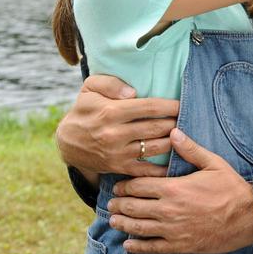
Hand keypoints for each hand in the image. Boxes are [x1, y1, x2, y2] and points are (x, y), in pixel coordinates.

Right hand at [56, 75, 179, 176]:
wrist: (67, 143)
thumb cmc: (83, 110)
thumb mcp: (89, 89)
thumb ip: (109, 83)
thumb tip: (133, 92)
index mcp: (110, 112)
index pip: (149, 107)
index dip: (169, 106)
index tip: (181, 104)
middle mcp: (115, 134)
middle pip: (156, 128)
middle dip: (174, 122)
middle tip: (185, 118)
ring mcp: (118, 153)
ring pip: (155, 147)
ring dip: (173, 141)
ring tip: (181, 134)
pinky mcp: (119, 167)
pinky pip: (147, 170)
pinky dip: (163, 168)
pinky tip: (175, 160)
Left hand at [108, 129, 252, 253]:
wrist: (250, 217)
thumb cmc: (232, 188)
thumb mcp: (213, 163)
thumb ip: (190, 149)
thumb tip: (173, 131)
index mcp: (174, 188)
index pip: (139, 186)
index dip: (125, 187)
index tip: (117, 187)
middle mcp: (169, 210)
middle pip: (134, 207)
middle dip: (119, 205)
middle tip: (110, 205)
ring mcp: (173, 230)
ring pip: (139, 228)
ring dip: (123, 224)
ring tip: (112, 221)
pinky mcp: (181, 245)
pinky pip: (153, 247)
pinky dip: (138, 247)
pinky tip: (128, 245)